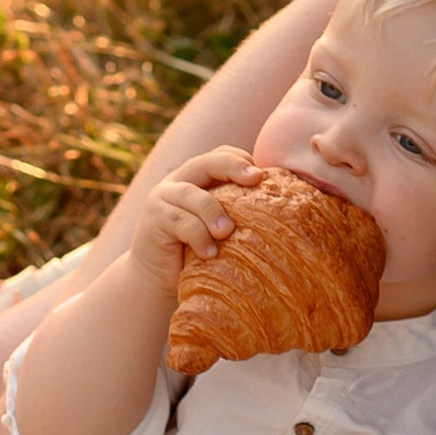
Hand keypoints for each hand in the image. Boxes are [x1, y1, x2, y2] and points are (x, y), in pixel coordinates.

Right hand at [128, 149, 255, 295]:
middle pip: (206, 163)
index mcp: (197, 177)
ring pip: (191, 195)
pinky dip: (198, 236)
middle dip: (232, 166)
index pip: (219, 155)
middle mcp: (178, 181)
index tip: (263, 175)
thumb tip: (281, 212)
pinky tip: (210, 253)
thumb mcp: (218, 228)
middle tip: (256, 179)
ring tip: (228, 231)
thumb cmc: (197, 252)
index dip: (240, 159)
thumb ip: (237, 213)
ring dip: (213, 211)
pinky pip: (180, 222)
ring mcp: (162, 199)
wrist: (157, 280)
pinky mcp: (154, 220)